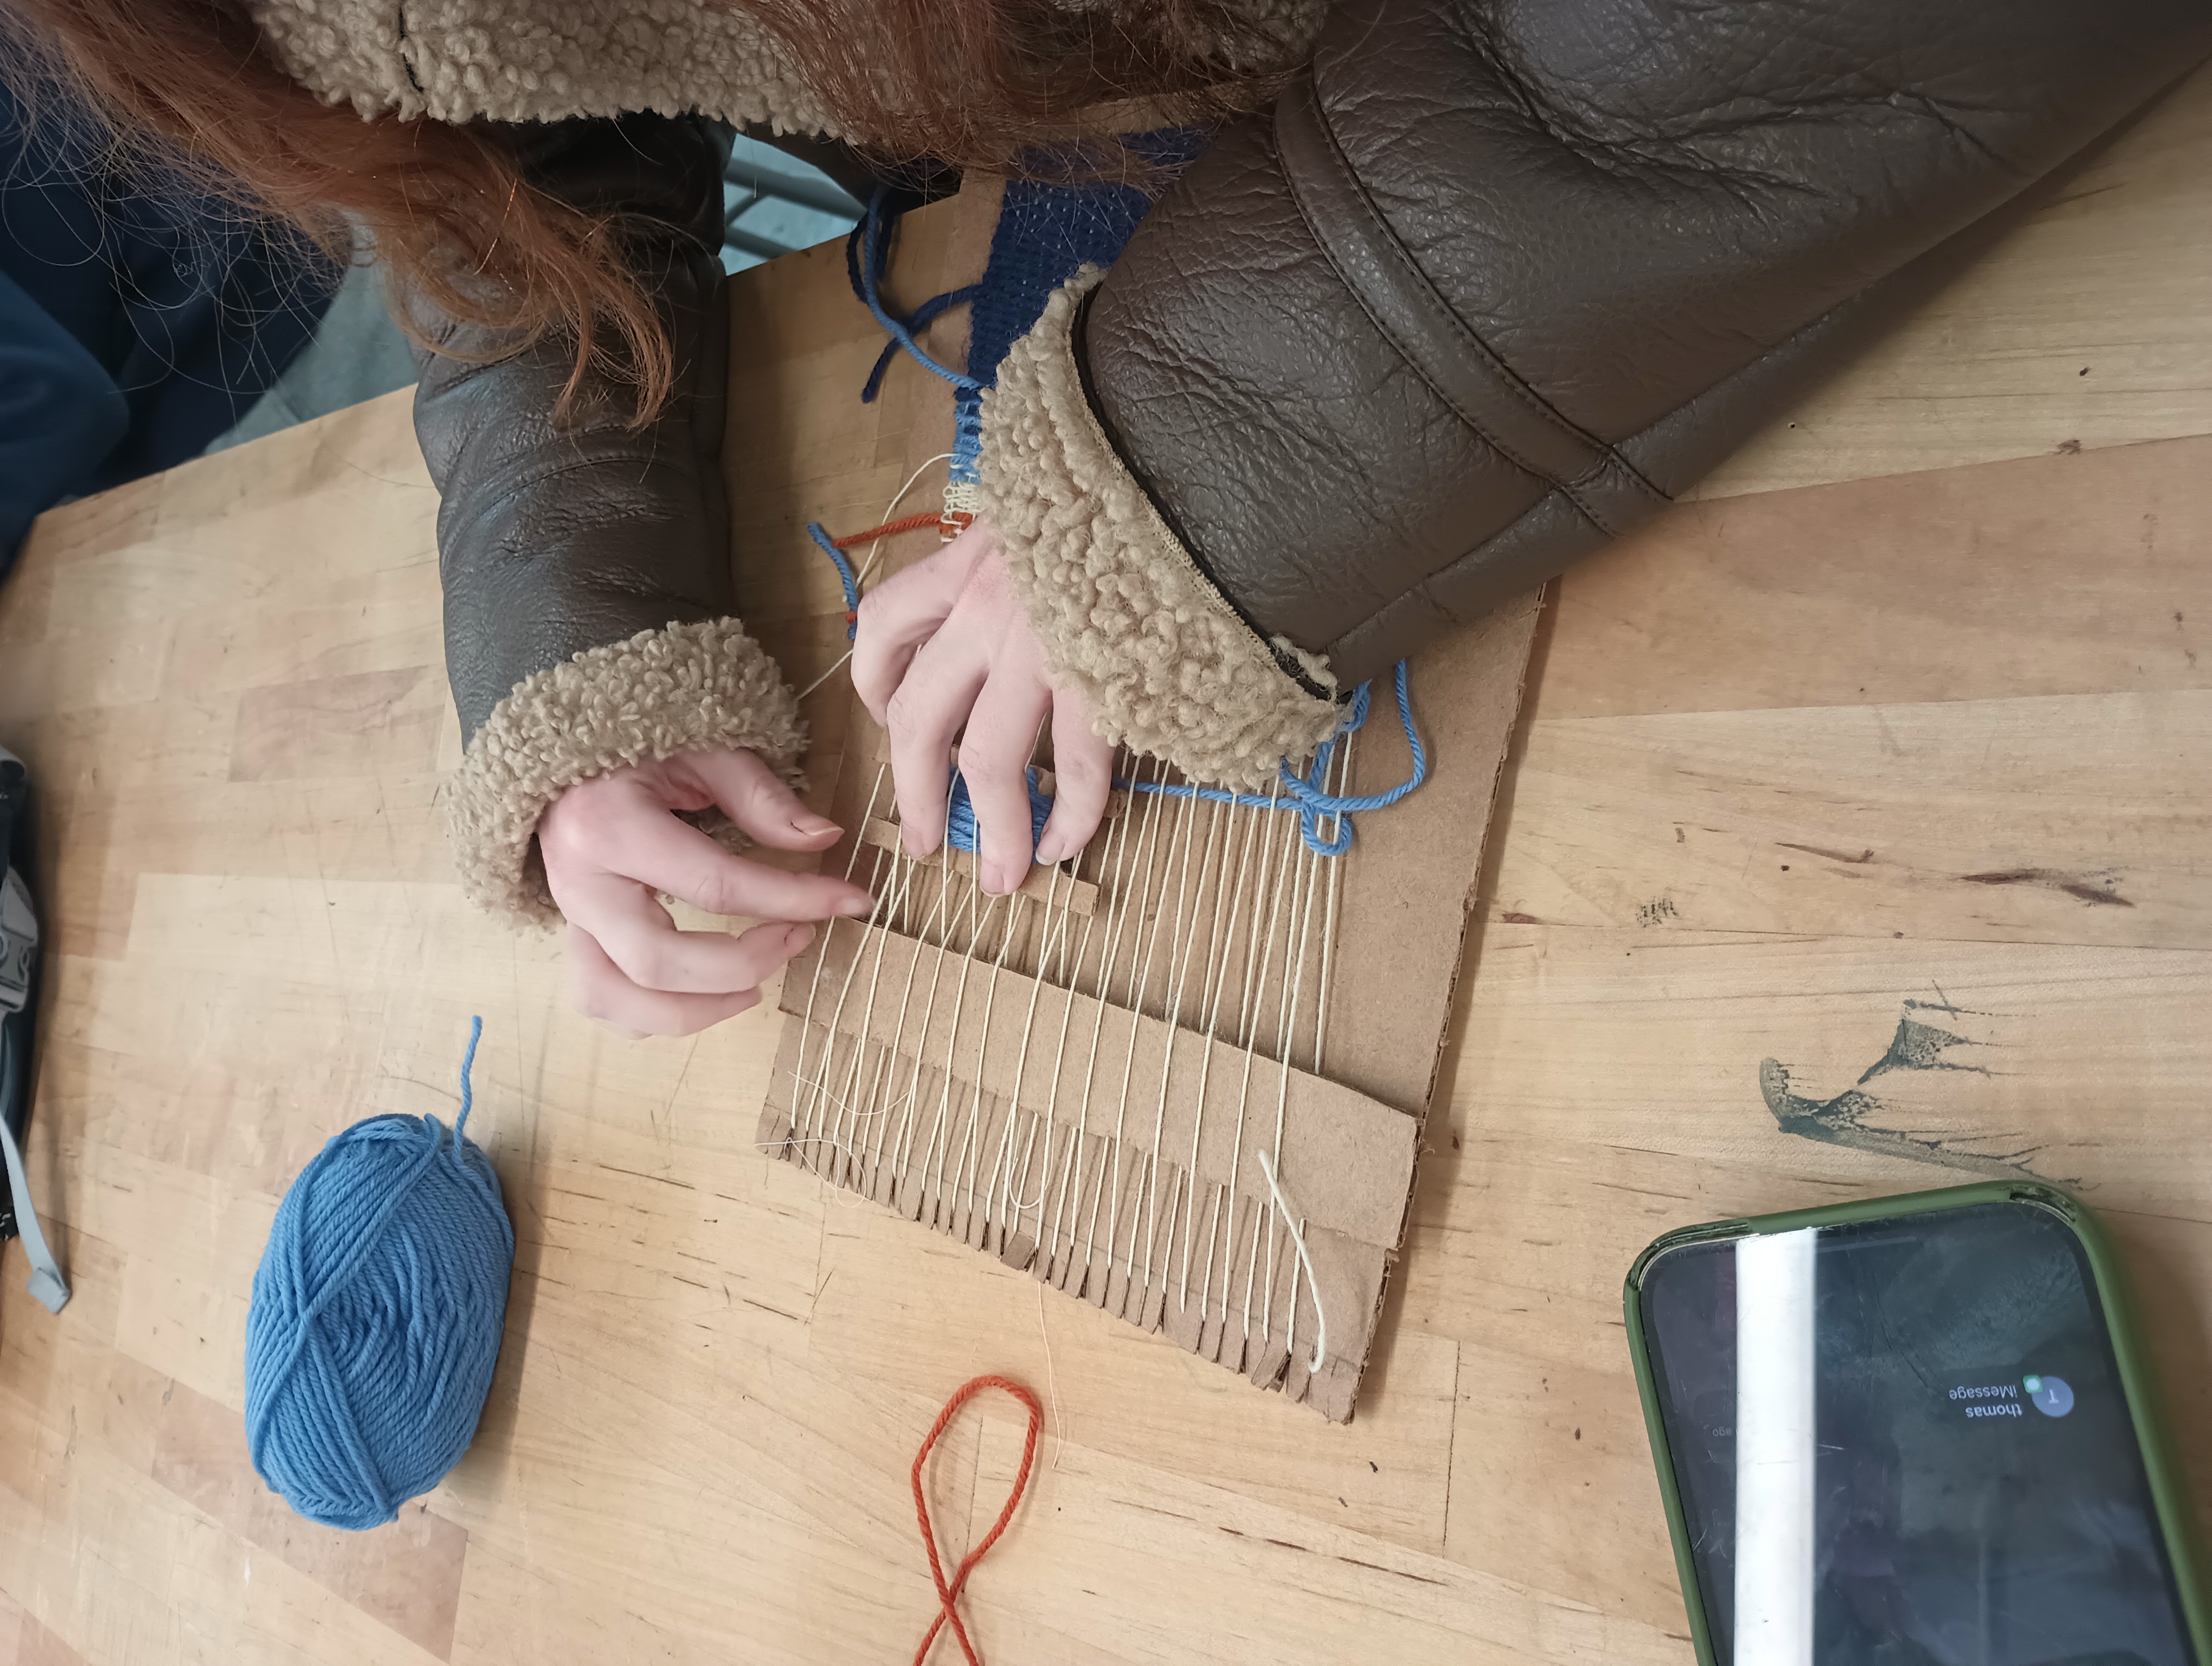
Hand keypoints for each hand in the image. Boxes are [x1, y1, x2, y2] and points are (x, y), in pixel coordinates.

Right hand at [539, 749, 873, 1037]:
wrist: (568, 758)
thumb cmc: (638, 748)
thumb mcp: (703, 751)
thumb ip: (761, 797)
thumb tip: (825, 839)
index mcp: (610, 826)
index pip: (716, 885)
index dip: (793, 900)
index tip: (851, 900)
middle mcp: (579, 882)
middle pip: (658, 962)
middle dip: (742, 964)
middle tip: (798, 938)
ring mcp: (568, 917)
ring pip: (614, 999)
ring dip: (693, 1011)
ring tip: (753, 987)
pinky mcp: (572, 935)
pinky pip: (600, 1000)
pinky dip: (651, 1016)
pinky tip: (703, 995)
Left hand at [851, 522, 1111, 893]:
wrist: (1192, 482)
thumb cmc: (1123, 497)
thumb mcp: (1043, 509)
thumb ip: (1015, 559)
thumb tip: (1009, 608)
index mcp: (970, 561)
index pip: (885, 627)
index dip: (874, 685)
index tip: (886, 720)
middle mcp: (989, 606)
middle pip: (920, 716)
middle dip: (916, 792)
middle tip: (922, 841)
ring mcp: (1042, 646)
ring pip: (988, 758)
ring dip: (992, 828)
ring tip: (999, 876)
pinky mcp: (1102, 676)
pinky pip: (1079, 766)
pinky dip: (1073, 816)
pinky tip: (1066, 843)